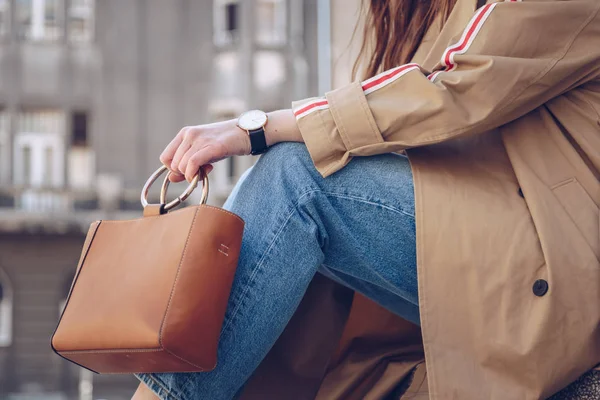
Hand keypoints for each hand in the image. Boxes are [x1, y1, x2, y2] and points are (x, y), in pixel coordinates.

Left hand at [160, 109, 301, 182]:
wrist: (246, 133)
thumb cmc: (225, 143)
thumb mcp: (202, 152)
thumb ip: (186, 164)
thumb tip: (171, 178)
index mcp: (185, 133)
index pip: (165, 158)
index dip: (174, 169)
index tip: (189, 171)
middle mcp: (189, 134)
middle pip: (173, 165)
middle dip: (185, 174)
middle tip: (202, 170)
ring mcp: (199, 139)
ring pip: (182, 166)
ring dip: (192, 175)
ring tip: (207, 169)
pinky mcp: (211, 147)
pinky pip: (192, 164)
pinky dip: (193, 174)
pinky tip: (204, 173)